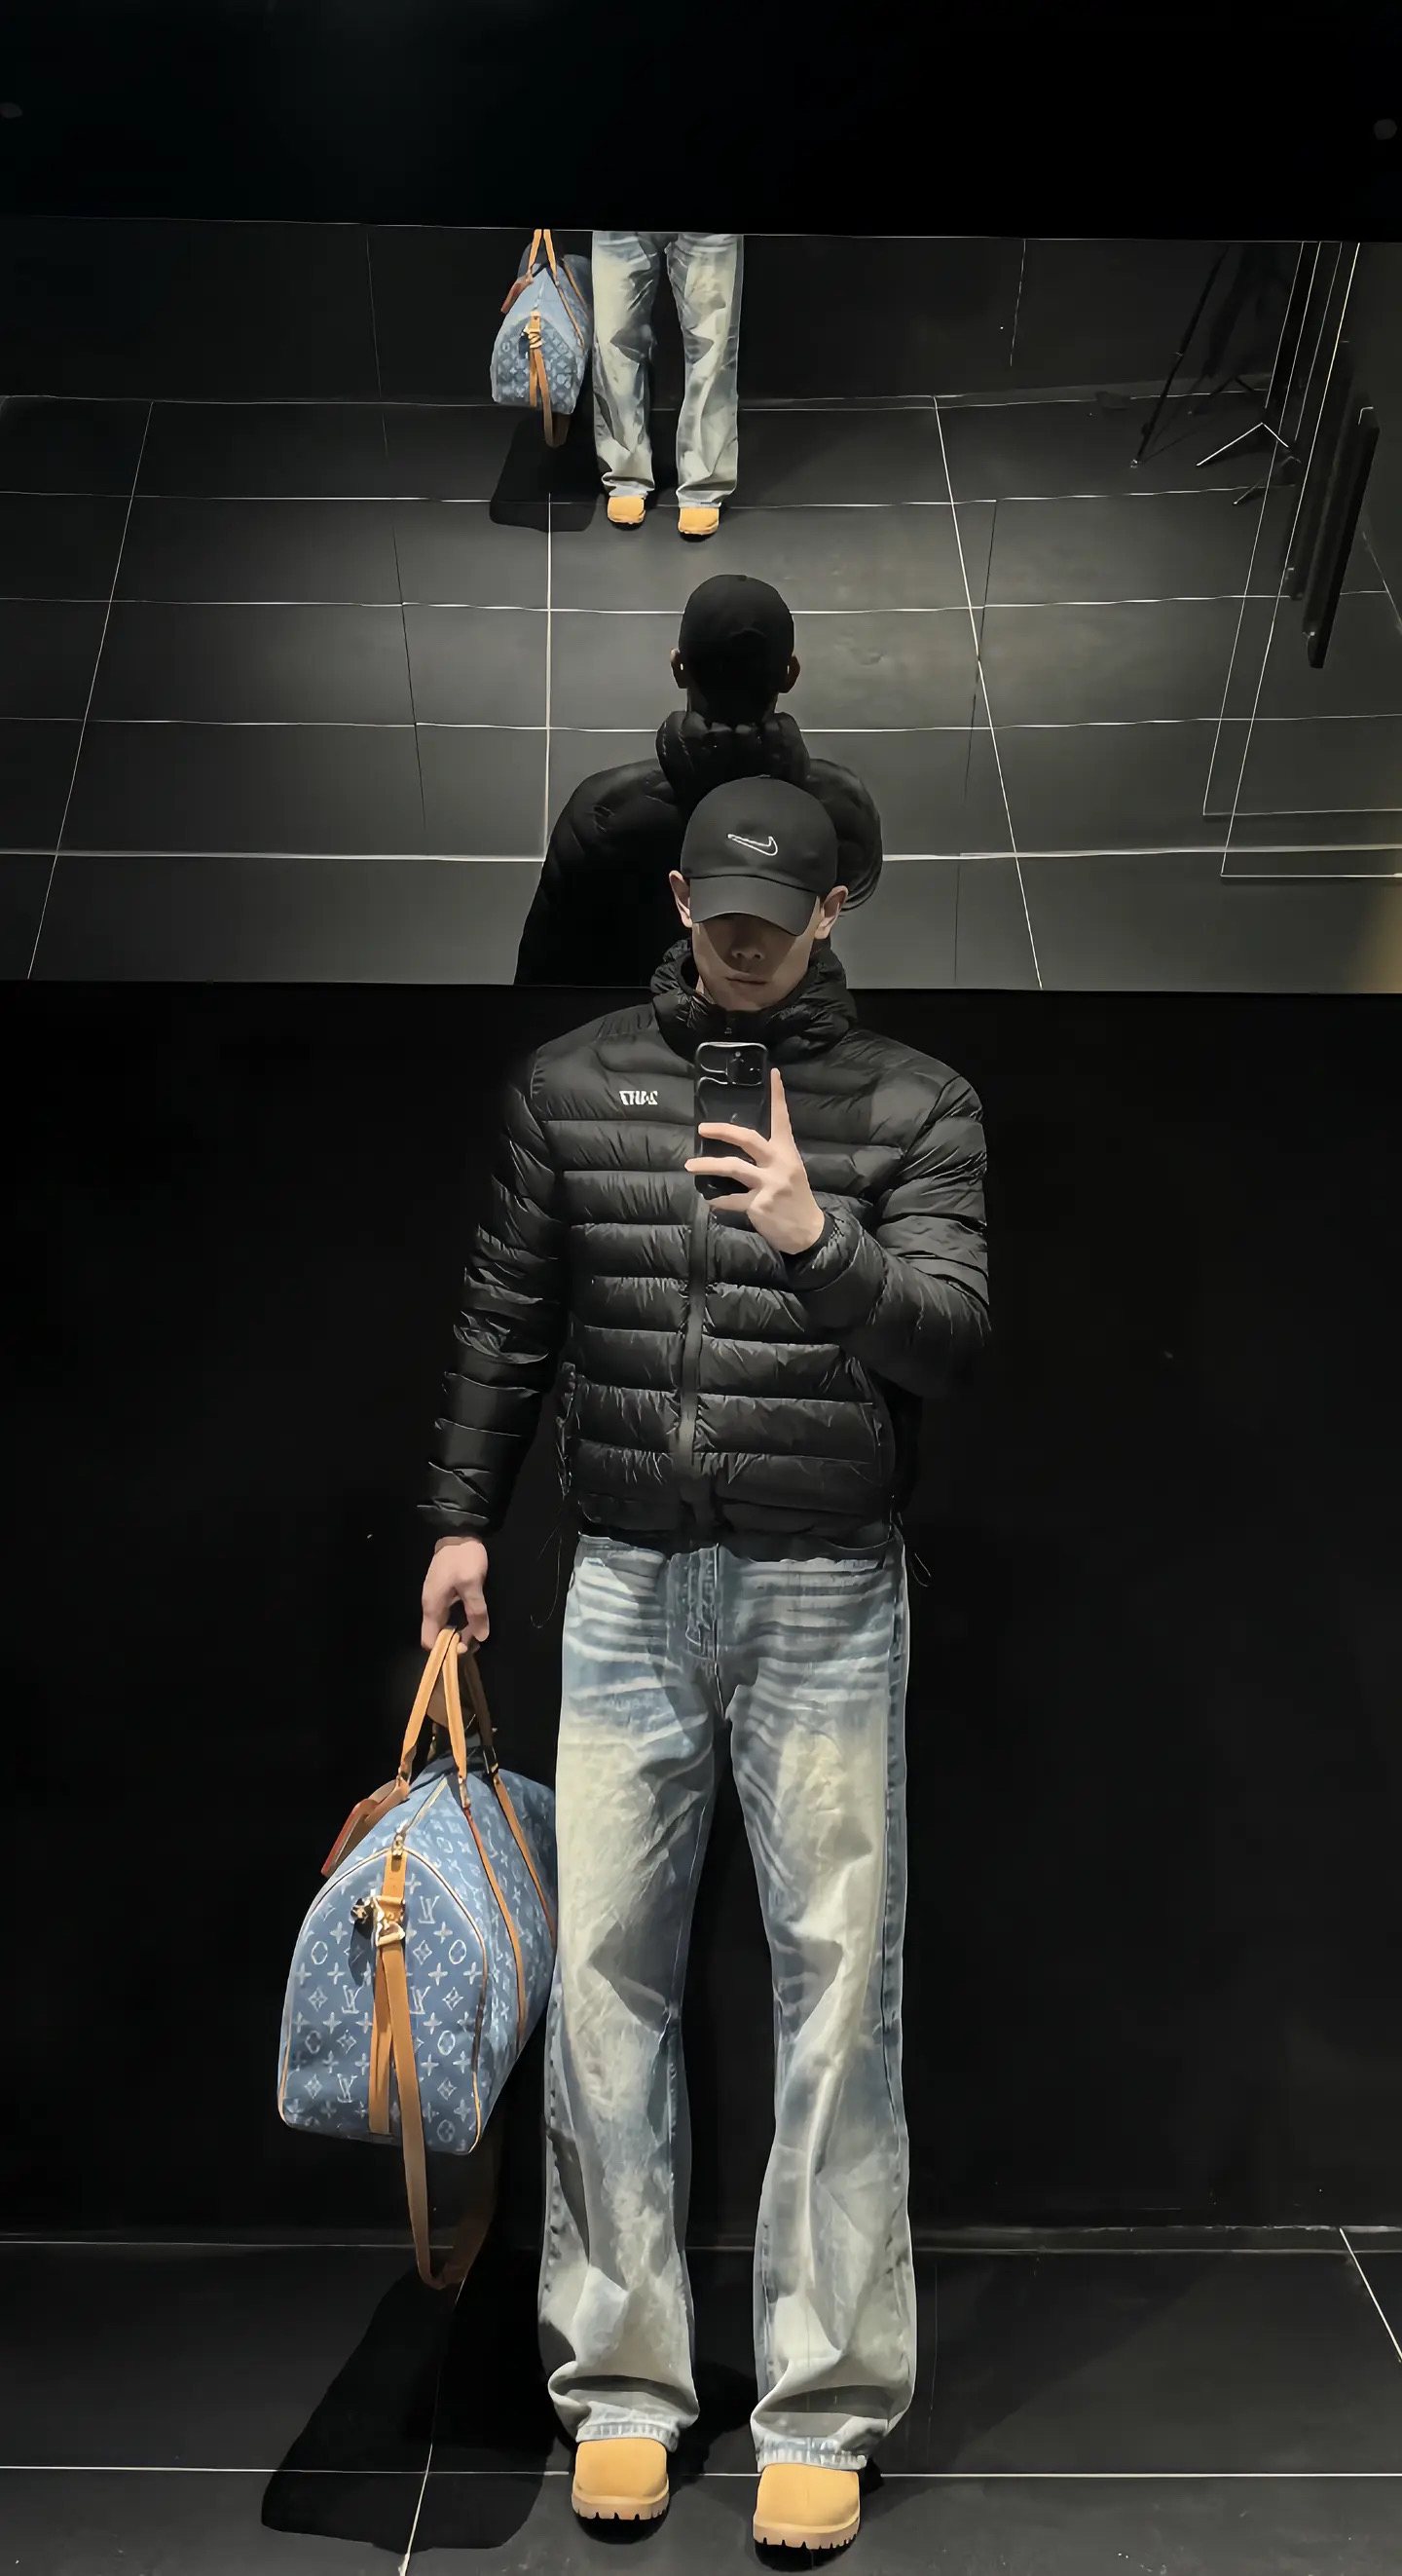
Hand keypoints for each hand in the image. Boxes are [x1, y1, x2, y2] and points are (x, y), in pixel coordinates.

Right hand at [421, 1537, 488, 1649]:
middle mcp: (430, 1605)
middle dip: (455, 1642)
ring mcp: (436, 1598)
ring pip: (445, 1624)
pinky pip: (449, 1613)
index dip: (444, 1650)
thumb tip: (481, 1637)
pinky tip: (474, 1618)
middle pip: (438, 1634)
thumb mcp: (472, 1584)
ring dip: (459, 1630)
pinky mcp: (444, 1592)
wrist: (459, 1532)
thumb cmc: (463, 1558)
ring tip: (479, 1632)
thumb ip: (476, 1611)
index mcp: (432, 1606)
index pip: (429, 1640)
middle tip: (477, 1641)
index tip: (462, 1650)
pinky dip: (460, 1619)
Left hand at [685, 1068, 825, 1255]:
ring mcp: (768, 1185)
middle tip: (702, 1128)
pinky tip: (711, 1202)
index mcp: (788, 1153)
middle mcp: (779, 1165)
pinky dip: (718, 1202)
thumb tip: (743, 1149)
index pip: (782, 1119)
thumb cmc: (797, 1200)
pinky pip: (731, 1200)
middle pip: (748, 1139)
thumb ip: (771, 1159)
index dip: (778, 1096)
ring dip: (707, 1165)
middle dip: (723, 1130)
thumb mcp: (791, 1172)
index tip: (773, 1073)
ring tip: (689, 1166)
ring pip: (732, 1168)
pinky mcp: (758, 1205)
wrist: (808, 1233)